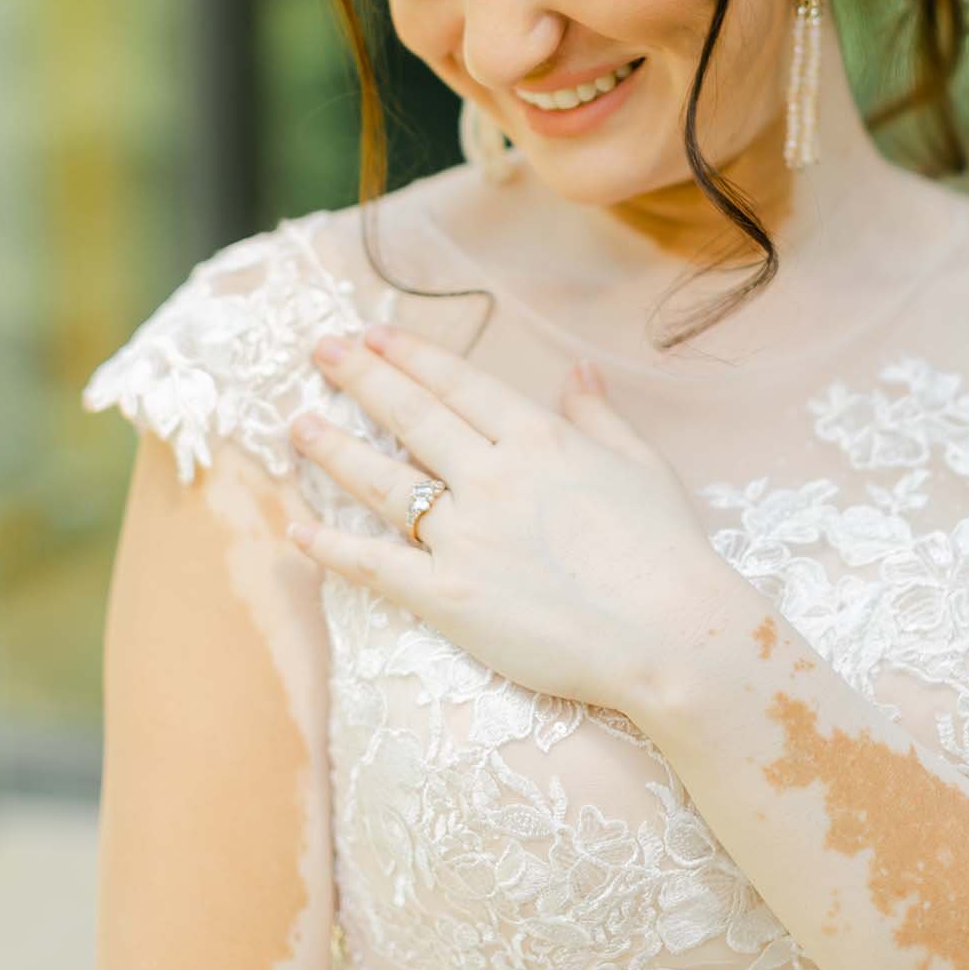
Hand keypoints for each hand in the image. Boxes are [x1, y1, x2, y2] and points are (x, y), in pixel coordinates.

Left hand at [285, 324, 725, 719]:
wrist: (670, 633)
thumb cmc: (667, 551)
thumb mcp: (640, 465)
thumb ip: (599, 417)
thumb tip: (577, 373)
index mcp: (538, 439)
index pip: (458, 385)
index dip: (412, 357)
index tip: (373, 336)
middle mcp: (492, 476)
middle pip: (411, 418)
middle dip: (361, 379)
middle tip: (320, 353)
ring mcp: (465, 536)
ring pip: (384, 484)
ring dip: (335, 450)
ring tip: (298, 425)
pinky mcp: (449, 597)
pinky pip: (378, 567)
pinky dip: (334, 549)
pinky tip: (300, 532)